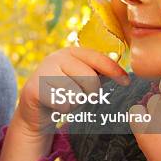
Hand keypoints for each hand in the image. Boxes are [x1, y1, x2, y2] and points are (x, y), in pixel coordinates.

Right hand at [0, 47, 128, 160]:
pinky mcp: (35, 88)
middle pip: (89, 77)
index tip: (126, 82)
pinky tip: (56, 106)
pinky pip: (62, 103)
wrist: (35, 108)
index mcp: (71, 52)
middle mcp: (56, 57)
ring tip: (66, 100)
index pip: (97, 58)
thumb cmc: (64, 92)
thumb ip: (99, 74)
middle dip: (91, 92)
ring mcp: (44, 71)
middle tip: (83, 96)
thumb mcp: (81, 79)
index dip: (114, 70)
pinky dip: (64, 109)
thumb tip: (125, 75)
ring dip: (75, 102)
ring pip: (76, 92)